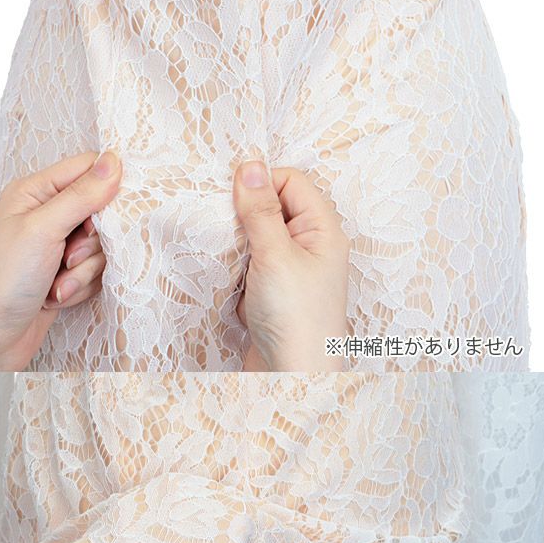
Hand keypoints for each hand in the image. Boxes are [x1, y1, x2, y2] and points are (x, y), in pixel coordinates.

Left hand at [0, 150, 122, 370]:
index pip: (88, 169)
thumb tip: (113, 161)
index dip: (106, 190)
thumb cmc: (2, 281)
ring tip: (56, 286)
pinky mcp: (65, 274)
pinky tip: (56, 298)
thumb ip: (81, 195)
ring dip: (84, 272)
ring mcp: (56, 246)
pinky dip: (81, 288)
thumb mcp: (43, 229)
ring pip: (101, 248)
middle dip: (93, 242)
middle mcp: (46, 215)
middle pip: (101, 213)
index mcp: (35, 192)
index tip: (108, 216)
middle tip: (68, 257)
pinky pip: (96, 273)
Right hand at [233, 161, 349, 371]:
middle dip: (243, 212)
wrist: (293, 379)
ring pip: (257, 237)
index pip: (290, 181)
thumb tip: (250, 163)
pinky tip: (223, 274)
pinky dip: (233, 265)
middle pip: (272, 207)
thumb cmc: (296, 317)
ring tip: (223, 254)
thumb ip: (261, 210)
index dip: (260, 183)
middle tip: (220, 225)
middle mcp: (309, 246)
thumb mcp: (276, 255)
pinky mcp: (271, 293)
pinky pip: (249, 264)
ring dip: (236, 241)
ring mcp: (289, 271)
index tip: (230, 198)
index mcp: (322, 229)